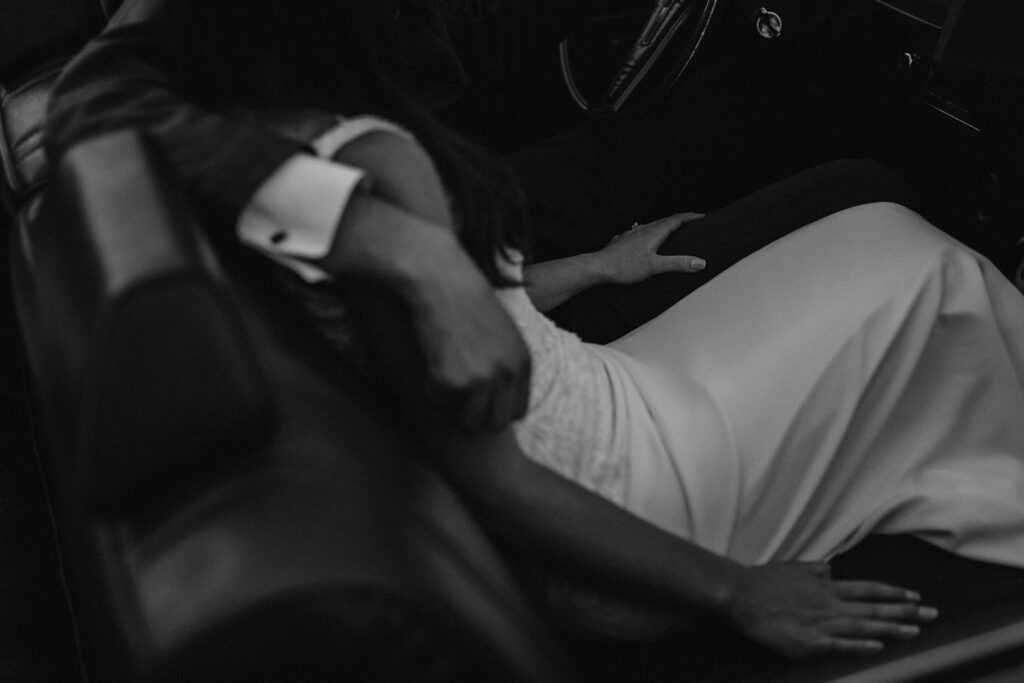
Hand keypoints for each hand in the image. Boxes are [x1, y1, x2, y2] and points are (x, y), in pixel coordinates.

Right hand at [404, 231, 531, 430]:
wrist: (441, 279)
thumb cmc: (466, 297)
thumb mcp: (502, 331)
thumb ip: (506, 363)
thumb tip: (498, 396)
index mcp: (523, 362)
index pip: (517, 411)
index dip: (494, 409)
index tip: (476, 400)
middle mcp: (508, 374)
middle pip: (495, 423)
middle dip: (474, 416)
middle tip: (456, 397)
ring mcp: (481, 380)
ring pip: (468, 421)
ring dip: (452, 405)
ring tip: (442, 376)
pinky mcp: (452, 381)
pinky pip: (437, 400)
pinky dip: (429, 386)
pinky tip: (429, 358)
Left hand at [598, 213, 705, 284]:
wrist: (597, 267)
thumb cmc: (624, 267)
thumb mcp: (654, 267)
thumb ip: (677, 263)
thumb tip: (700, 262)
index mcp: (653, 232)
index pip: (676, 219)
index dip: (690, 217)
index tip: (702, 217)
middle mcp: (643, 229)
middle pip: (665, 220)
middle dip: (680, 220)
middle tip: (691, 223)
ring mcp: (632, 234)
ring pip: (652, 226)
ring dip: (664, 226)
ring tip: (672, 231)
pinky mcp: (623, 241)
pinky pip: (640, 233)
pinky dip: (650, 233)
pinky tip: (646, 239)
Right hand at [727, 562, 937, 658]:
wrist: (740, 595)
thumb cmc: (764, 582)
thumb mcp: (793, 568)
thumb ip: (814, 570)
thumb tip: (831, 569)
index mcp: (825, 587)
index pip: (867, 590)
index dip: (893, 593)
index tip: (915, 597)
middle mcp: (828, 604)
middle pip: (873, 609)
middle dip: (905, 612)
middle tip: (932, 615)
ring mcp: (819, 623)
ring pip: (862, 626)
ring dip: (890, 629)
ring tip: (915, 632)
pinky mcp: (807, 641)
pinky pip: (838, 644)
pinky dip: (859, 645)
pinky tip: (877, 647)